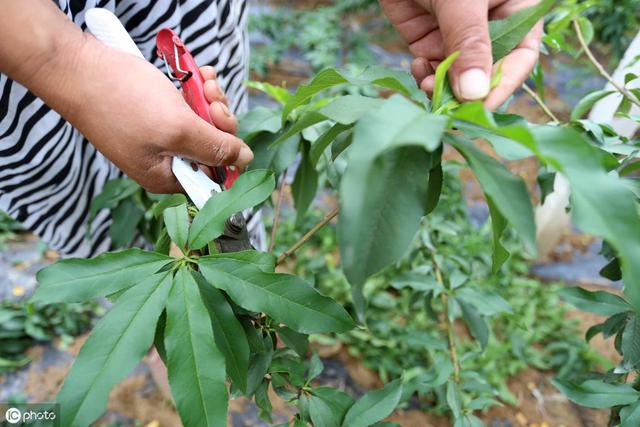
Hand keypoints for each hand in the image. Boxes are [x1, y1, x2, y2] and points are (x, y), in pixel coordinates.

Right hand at [0, 0, 251, 194]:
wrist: (78, 66)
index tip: (226, 130)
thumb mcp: (177, 130)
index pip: (215, 178)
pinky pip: (190, 106)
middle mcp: (165, 160)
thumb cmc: (122, 101)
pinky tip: (200, 76)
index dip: (229, 154)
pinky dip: (199, 90)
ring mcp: (160, 135)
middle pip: (213, 147)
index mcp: (167, 177)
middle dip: (220, 120)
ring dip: (211, 100)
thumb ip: (214, 148)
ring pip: (204, 123)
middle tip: (211, 99)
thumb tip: (244, 160)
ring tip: (204, 82)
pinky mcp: (155, 112)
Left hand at [381, 0, 542, 109]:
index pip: (520, 56)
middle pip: (486, 72)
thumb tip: (474, 93)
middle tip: (448, 107)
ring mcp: (458, 35)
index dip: (502, 84)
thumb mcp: (462, 1)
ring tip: (427, 85)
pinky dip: (424, 76)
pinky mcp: (428, 39)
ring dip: (442, 87)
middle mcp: (489, 27)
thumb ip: (470, 43)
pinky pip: (432, 69)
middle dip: (467, 91)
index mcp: (515, 9)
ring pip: (457, 77)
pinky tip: (417, 70)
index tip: (480, 107)